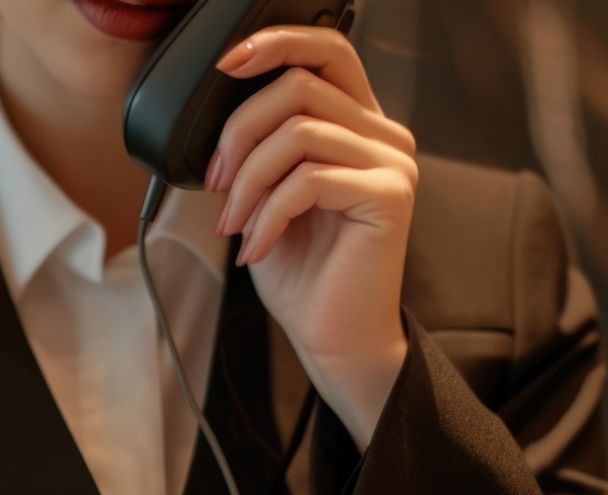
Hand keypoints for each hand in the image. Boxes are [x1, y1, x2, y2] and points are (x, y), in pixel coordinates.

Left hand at [205, 25, 416, 449]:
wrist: (333, 338)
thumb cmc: (302, 272)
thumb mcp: (267, 194)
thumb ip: (260, 146)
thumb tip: (217, 115)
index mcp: (357, 125)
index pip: (327, 51)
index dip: (276, 42)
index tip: (224, 66)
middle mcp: (384, 135)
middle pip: (300, 86)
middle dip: (239, 131)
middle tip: (215, 182)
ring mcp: (393, 163)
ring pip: (297, 132)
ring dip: (248, 181)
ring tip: (234, 224)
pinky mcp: (390, 195)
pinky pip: (308, 180)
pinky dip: (267, 215)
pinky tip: (257, 248)